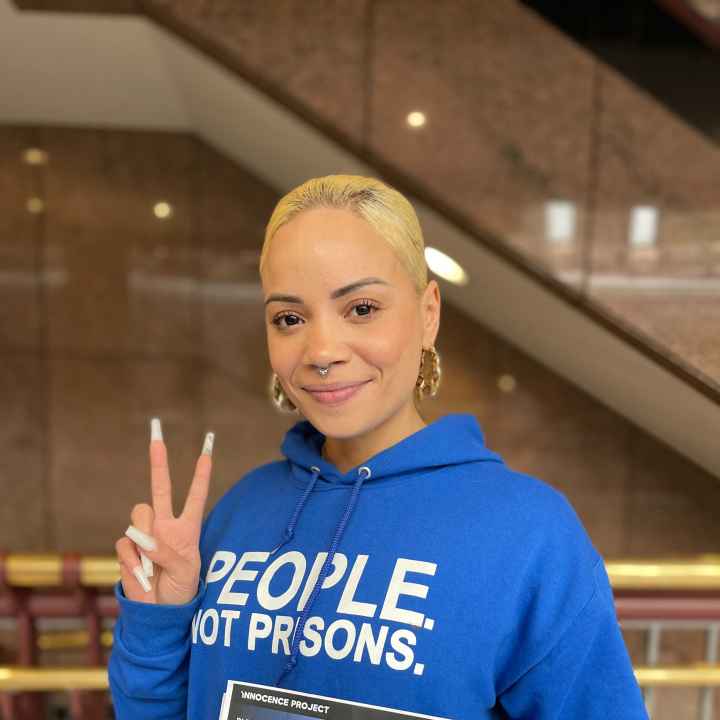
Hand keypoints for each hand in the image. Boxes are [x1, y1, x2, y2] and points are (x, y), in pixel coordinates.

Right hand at [114, 419, 213, 604]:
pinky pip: (125, 543)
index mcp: (187, 528)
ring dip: (145, 534)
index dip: (201, 474)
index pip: (196, 495)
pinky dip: (133, 559)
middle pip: (160, 488)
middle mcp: (165, 525)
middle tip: (156, 436)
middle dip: (158, 462)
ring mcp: (145, 535)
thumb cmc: (180, 591)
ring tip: (153, 560)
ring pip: (139, 513)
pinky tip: (141, 572)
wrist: (158, 612)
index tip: (207, 449)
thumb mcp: (186, 572)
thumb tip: (145, 538)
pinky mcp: (128, 548)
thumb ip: (168, 551)